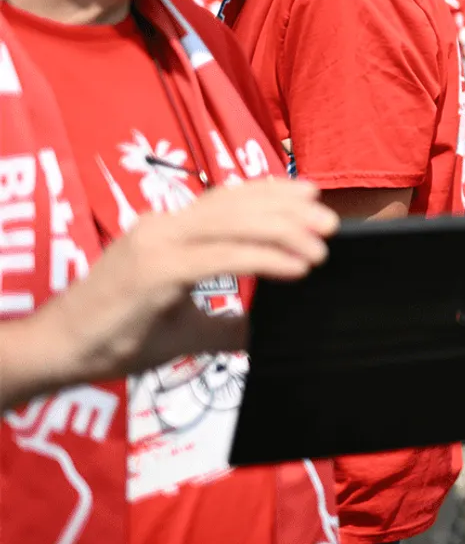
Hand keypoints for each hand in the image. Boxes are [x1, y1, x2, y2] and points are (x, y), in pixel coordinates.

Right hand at [48, 179, 337, 380]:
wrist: (56, 351)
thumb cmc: (113, 337)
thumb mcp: (181, 327)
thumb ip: (222, 324)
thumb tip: (258, 332)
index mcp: (165, 228)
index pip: (227, 199)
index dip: (270, 192)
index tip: (310, 197)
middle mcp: (162, 225)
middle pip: (236, 204)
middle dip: (288, 209)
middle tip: (329, 223)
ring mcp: (156, 244)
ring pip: (234, 223)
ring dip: (284, 232)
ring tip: (320, 248)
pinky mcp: (155, 271)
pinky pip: (223, 257)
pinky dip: (265, 259)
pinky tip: (295, 267)